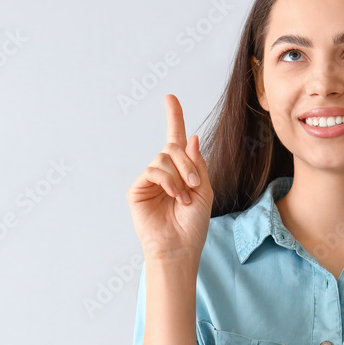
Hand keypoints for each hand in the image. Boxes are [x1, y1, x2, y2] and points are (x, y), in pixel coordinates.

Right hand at [127, 94, 213, 261]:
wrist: (180, 247)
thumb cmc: (193, 224)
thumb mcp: (205, 190)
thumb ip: (198, 164)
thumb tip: (191, 137)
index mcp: (181, 170)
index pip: (176, 139)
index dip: (174, 117)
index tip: (170, 97)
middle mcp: (163, 172)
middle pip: (173, 147)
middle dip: (187, 163)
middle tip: (195, 184)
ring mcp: (149, 180)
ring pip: (163, 158)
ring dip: (179, 176)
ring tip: (185, 197)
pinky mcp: (138, 189)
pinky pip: (153, 170)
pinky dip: (167, 181)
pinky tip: (175, 196)